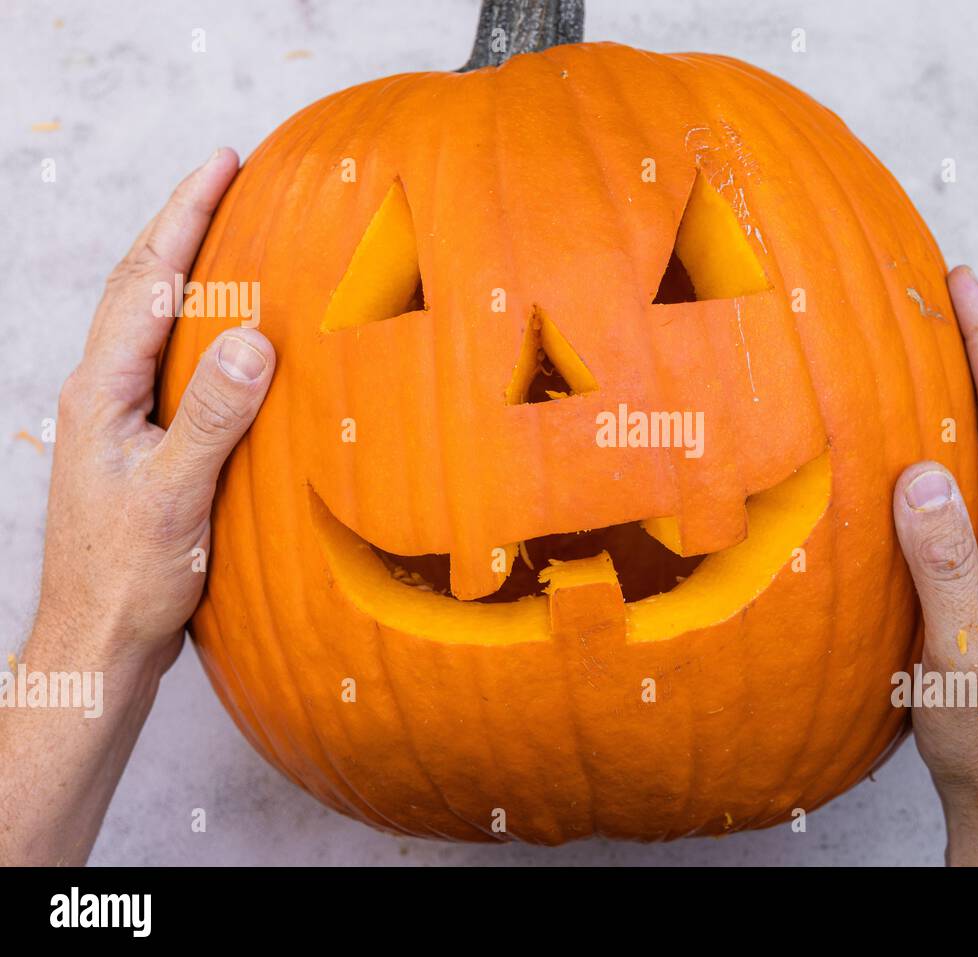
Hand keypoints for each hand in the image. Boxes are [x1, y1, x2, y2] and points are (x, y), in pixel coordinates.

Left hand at [0, 148, 273, 864]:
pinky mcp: (144, 446)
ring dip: (192, 272)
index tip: (222, 163)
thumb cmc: (127, 579)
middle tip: (230, 179)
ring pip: (155, 324)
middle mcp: (105, 393)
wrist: (97, 645)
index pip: (145, 282)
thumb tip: (253, 337)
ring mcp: (122, 419)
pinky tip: (236, 339)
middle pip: (141, 287)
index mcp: (103, 390)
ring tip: (236, 237)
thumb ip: (212, 415)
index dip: (184, 217)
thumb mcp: (173, 494)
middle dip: (184, 226)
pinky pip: (176, 365)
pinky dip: (204, 329)